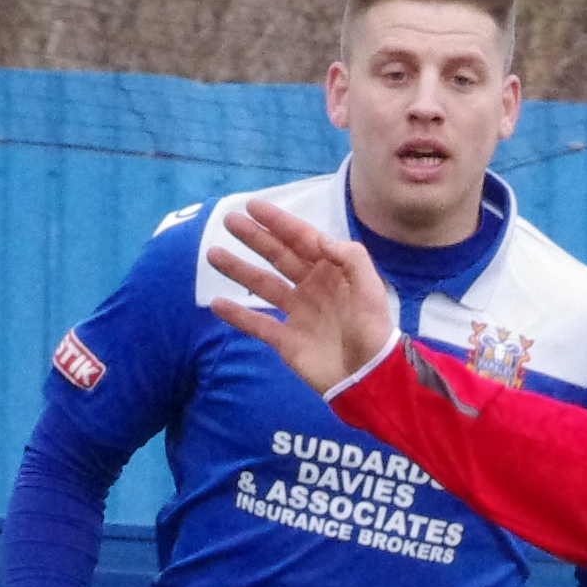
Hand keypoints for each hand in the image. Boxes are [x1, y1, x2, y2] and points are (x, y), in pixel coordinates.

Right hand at [207, 198, 397, 394]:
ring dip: (238, 269)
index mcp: (333, 274)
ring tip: (213, 254)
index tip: (252, 206)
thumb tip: (318, 239)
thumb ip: (350, 258)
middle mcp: (313, 289)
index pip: (302, 241)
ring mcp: (299, 315)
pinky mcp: (287, 341)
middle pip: (279, 257)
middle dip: (255, 238)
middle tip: (229, 221)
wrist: (369, 380)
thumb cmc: (373, 333)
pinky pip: (258, 324)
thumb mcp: (371, 290)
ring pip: (263, 286)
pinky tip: (216, 303)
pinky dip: (238, 315)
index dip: (279, 223)